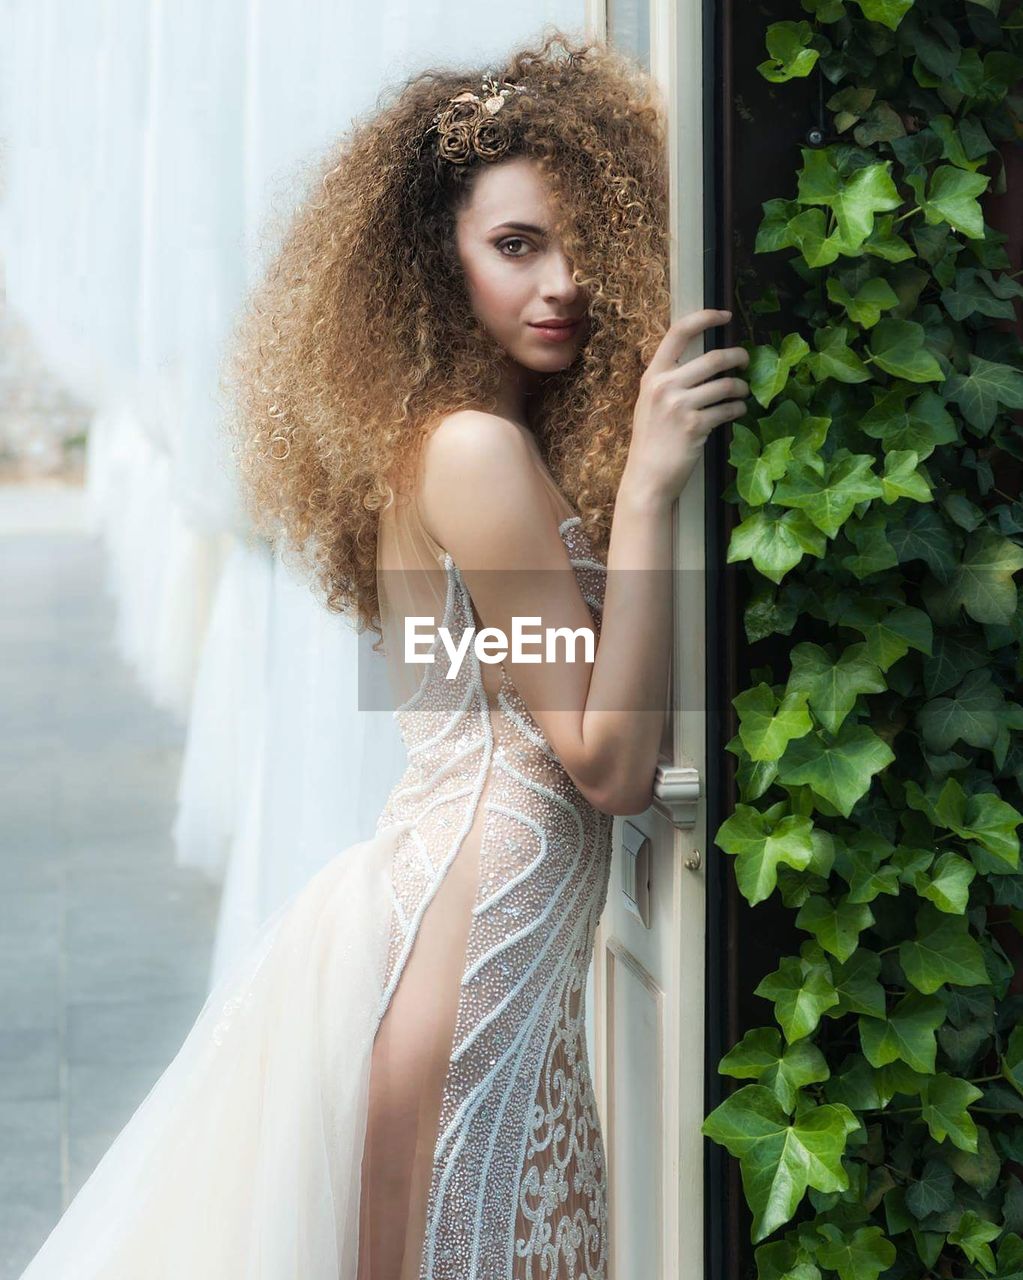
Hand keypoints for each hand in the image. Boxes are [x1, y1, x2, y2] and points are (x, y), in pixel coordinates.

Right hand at [623, 308, 749, 503]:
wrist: (646, 477)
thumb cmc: (651, 441)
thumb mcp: (651, 403)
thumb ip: (670, 381)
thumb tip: (704, 362)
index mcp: (653, 375)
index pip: (678, 332)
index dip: (705, 318)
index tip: (725, 315)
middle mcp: (664, 386)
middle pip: (713, 358)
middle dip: (737, 356)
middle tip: (746, 360)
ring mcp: (679, 406)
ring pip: (725, 385)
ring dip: (741, 388)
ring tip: (743, 392)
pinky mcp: (695, 426)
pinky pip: (727, 409)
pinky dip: (737, 408)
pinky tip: (738, 411)